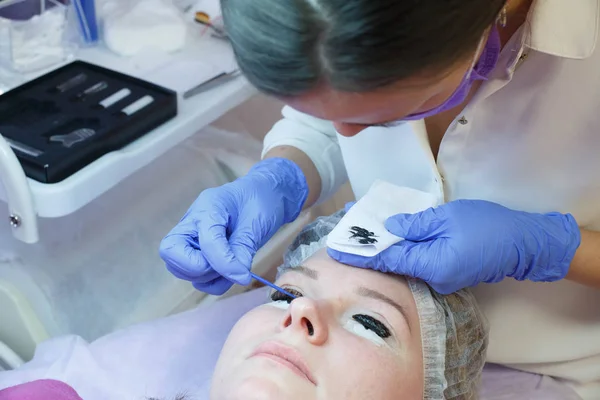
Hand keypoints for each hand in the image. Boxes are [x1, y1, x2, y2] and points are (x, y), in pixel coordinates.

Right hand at [159, 158, 307, 294]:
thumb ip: (242, 250)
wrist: (266, 195)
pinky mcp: (198, 253)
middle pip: (173, 257)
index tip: (243, 273)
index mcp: (207, 208)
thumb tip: (237, 277)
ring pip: (182, 271)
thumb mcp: (256, 224)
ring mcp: (191, 239)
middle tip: (231, 264)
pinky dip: (213, 282)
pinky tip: (231, 270)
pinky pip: (197, 279)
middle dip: (203, 269)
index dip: (222, 262)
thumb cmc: (261, 202)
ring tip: (234, 264)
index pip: (204, 242)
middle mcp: (191, 224)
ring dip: (209, 277)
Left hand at [328, 200, 580, 293]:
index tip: (336, 248)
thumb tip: (389, 228)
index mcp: (430, 265)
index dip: (360, 253)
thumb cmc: (487, 226)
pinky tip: (392, 234)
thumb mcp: (448, 218)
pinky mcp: (446, 272)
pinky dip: (403, 248)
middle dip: (369, 247)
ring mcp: (440, 278)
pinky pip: (418, 260)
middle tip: (345, 231)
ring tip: (363, 229)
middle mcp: (431, 278)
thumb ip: (415, 225)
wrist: (523, 242)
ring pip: (404, 261)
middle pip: (393, 262)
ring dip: (385, 246)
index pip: (387, 260)